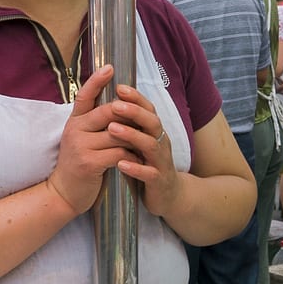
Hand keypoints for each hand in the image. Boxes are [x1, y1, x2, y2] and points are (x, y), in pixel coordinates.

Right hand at [47, 65, 131, 214]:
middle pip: (108, 111)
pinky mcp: (89, 163)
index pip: (84, 95)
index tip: (110, 68)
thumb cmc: (78, 165)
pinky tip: (136, 159)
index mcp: (74, 122)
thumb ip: (94, 123)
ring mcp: (80, 146)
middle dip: (129, 114)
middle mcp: (75, 130)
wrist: (64, 193)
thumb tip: (116, 105)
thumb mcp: (81, 139)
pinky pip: (118, 152)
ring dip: (134, 138)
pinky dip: (131, 156)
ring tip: (145, 142)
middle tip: (145, 118)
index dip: (97, 81)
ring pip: (117, 133)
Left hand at [110, 82, 182, 217]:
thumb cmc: (149, 165)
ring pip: (150, 145)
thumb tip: (113, 101)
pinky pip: (149, 173)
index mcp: (155, 132)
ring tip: (112, 129)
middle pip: (151, 122)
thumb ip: (132, 125)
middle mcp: (160, 143)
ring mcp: (161, 162)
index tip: (119, 86)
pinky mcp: (158, 181)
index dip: (136, 97)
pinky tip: (121, 163)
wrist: (169, 197)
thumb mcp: (142, 143)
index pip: (148, 109)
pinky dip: (136, 168)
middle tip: (115, 104)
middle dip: (134, 112)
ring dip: (132, 136)